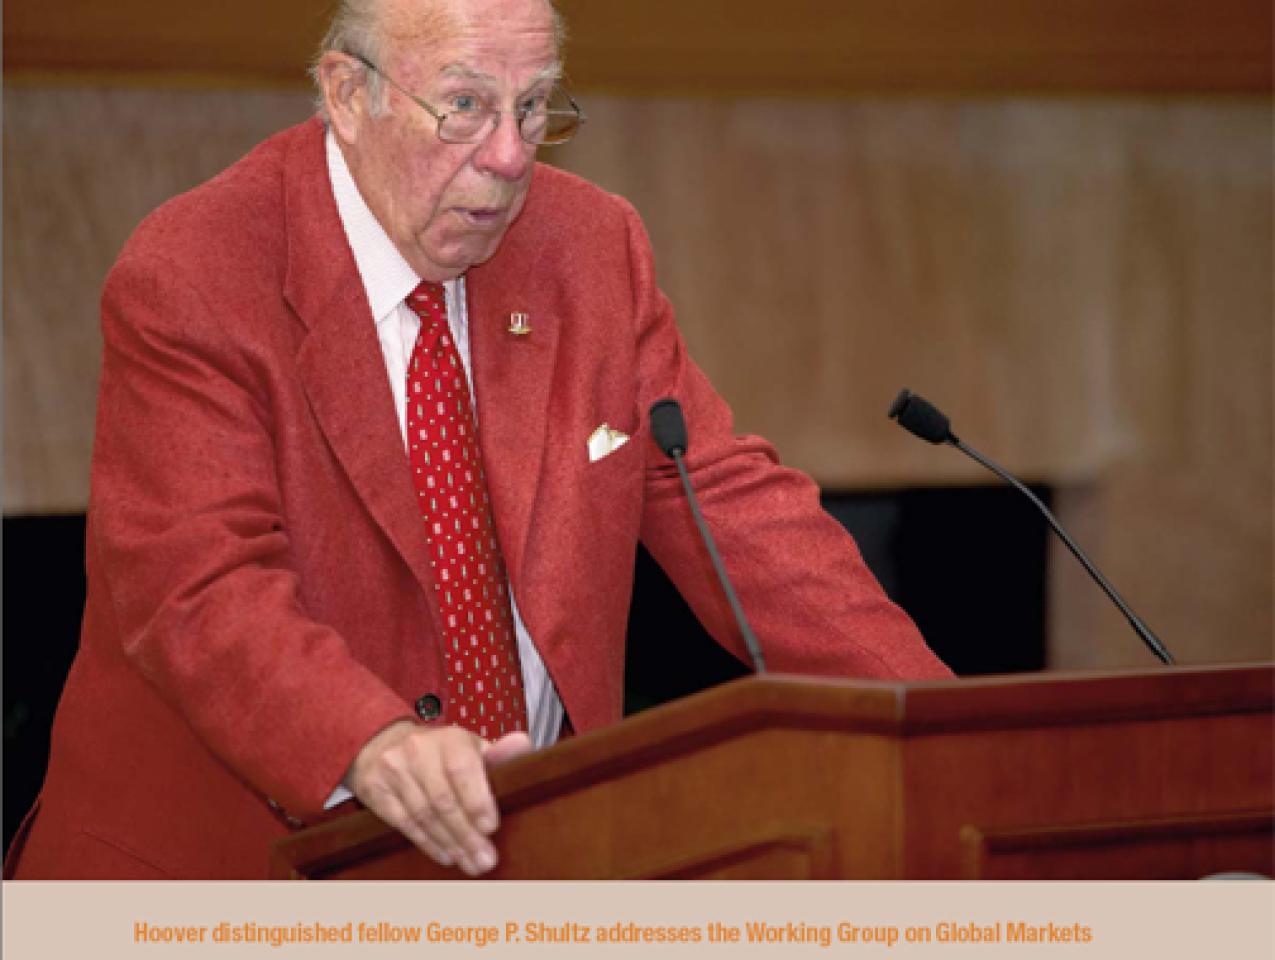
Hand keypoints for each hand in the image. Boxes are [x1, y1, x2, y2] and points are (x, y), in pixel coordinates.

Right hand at [346, 720, 532, 875]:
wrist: (382, 742)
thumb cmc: (439, 750)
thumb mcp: (469, 746)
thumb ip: (498, 753)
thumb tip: (523, 744)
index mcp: (449, 738)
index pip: (462, 770)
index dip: (476, 801)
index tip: (490, 827)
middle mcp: (418, 751)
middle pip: (443, 800)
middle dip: (466, 835)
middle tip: (485, 860)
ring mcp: (394, 770)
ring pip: (424, 815)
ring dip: (450, 844)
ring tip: (469, 863)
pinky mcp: (375, 790)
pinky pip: (404, 823)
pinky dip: (427, 842)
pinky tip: (445, 855)